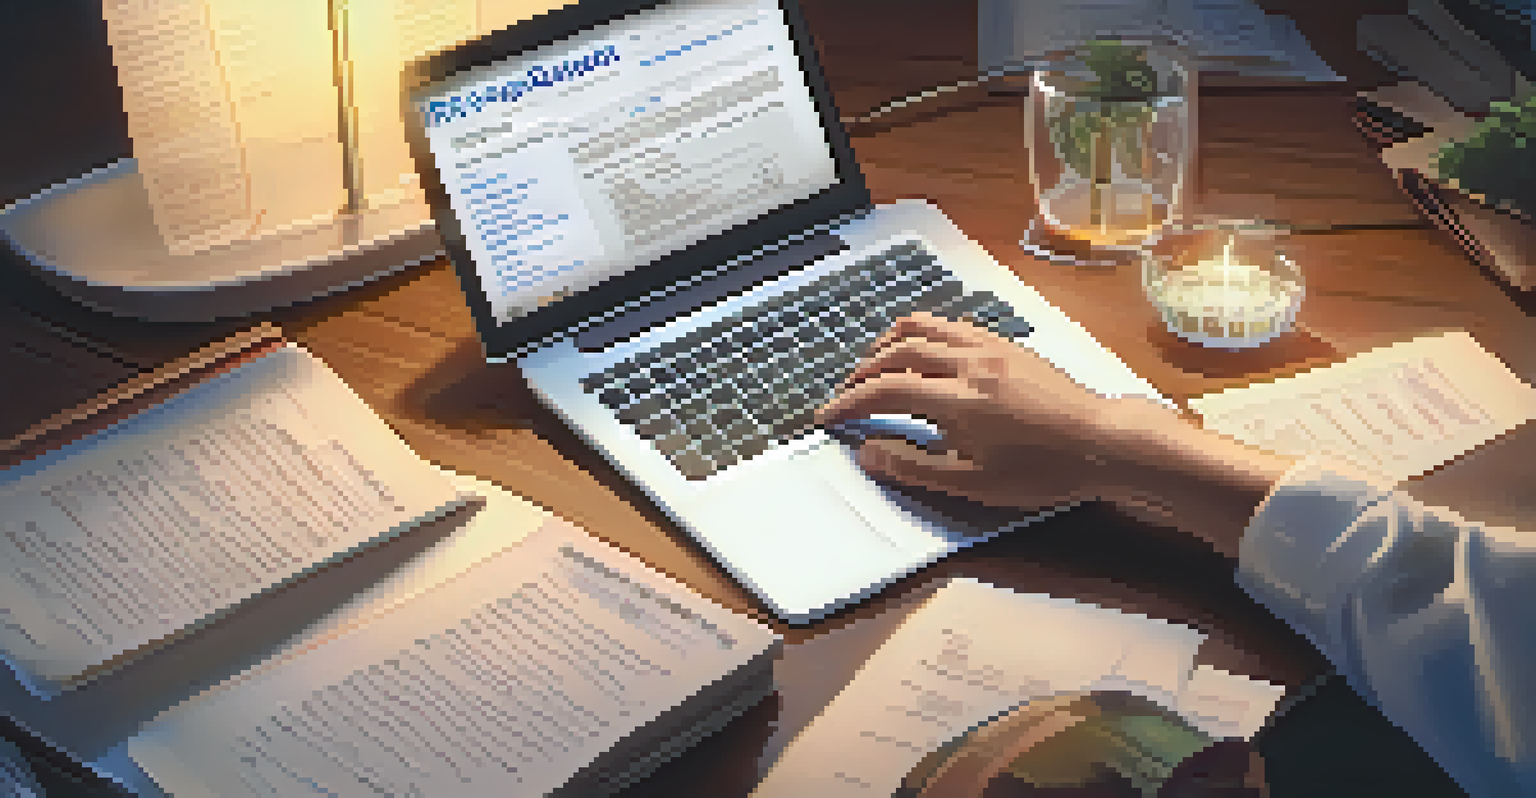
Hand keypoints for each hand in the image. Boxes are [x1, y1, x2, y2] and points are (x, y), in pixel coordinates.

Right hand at [815, 312, 1297, 557]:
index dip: (849, 403)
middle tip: (847, 394)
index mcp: (958, 399)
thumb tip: (868, 452)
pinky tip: (926, 352)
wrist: (1105, 442)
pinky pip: (954, 325)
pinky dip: (926, 333)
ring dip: (891, 341)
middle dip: (863, 371)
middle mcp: (969, 363)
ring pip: (926, 326)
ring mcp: (991, 347)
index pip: (886, 390)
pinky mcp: (1009, 345)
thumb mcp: (975, 484)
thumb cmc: (1044, 471)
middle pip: (898, 350)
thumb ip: (915, 466)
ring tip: (876, 362)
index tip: (828, 417)